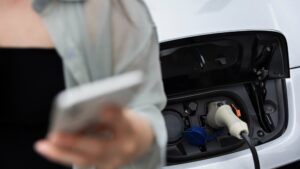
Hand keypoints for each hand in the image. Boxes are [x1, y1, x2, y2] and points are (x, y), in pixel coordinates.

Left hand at [34, 106, 153, 168]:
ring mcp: (114, 162)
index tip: (105, 107)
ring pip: (86, 160)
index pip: (123, 123)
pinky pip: (83, 162)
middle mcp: (124, 149)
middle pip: (99, 147)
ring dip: (62, 153)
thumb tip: (79, 114)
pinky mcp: (106, 167)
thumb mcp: (123, 112)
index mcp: (132, 130)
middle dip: (76, 142)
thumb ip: (106, 113)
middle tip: (54, 135)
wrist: (142, 141)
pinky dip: (66, 155)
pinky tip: (51, 149)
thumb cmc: (127, 121)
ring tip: (43, 146)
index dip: (114, 116)